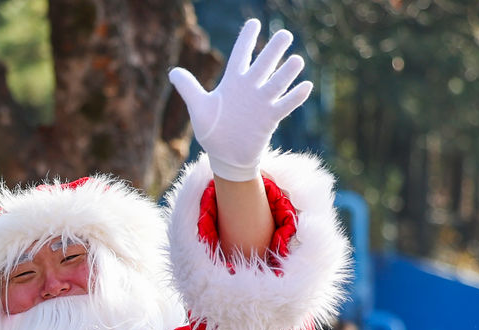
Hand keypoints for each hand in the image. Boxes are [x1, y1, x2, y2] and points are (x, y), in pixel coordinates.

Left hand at [169, 18, 311, 181]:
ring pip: (277, 83)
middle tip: (285, 35)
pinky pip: (284, 106)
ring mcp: (261, 102)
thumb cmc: (212, 132)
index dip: (246, 40)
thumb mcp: (198, 109)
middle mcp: (250, 88)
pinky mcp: (269, 119)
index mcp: (233, 82)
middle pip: (264, 64)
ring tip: (297, 60)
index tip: (254, 23)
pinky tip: (306, 86)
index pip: (241, 55)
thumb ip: (188, 88)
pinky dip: (295, 97)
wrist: (225, 156)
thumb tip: (173, 71)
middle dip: (274, 50)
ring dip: (287, 72)